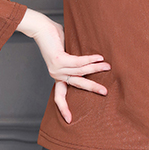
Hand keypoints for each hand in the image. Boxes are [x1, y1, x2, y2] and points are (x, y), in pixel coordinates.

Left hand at [17, 8, 109, 123]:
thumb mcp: (66, 53)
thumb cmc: (54, 38)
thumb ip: (76, 60)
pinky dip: (90, 59)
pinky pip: (78, 61)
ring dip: (96, 68)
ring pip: (81, 71)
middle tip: (105, 93)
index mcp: (57, 75)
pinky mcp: (59, 60)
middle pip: (77, 85)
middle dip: (92, 89)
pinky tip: (99, 57)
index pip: (60, 96)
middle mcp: (56, 74)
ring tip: (108, 66)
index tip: (69, 120)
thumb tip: (95, 62)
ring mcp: (57, 68)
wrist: (40, 28)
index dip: (64, 108)